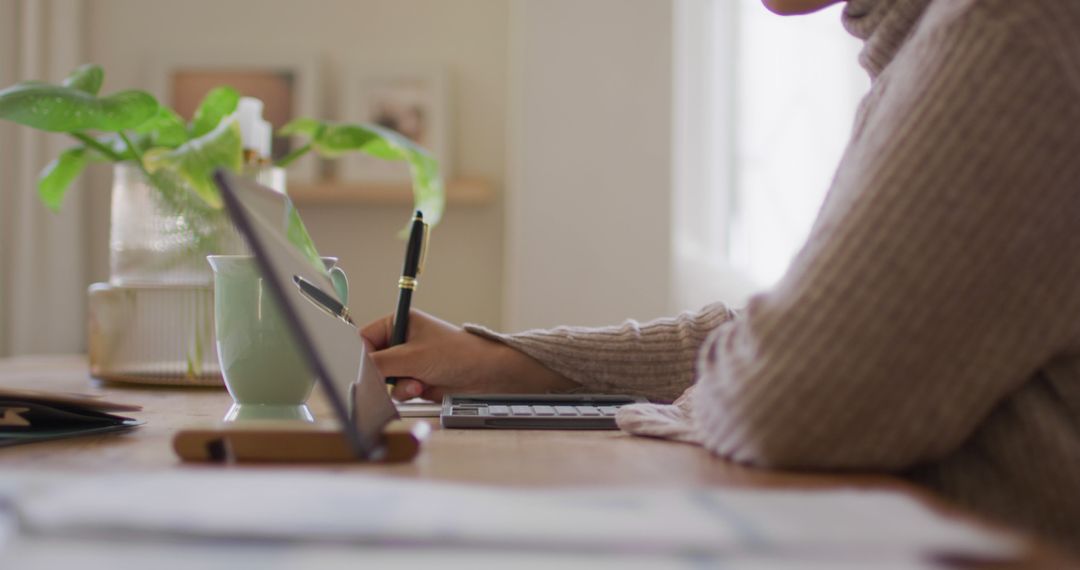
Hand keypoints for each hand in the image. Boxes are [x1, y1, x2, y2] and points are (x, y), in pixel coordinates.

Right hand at [360, 309, 575, 400]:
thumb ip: (381, 364)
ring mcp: (409, 362)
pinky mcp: (417, 380)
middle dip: (383, 374)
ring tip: (417, 383)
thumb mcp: (412, 356)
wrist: (485, 374)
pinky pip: (399, 391)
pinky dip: (408, 392)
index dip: (361, 355)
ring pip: (385, 380)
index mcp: (400, 323)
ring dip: (399, 385)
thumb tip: (358, 371)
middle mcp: (402, 341)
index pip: (365, 338)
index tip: (362, 369)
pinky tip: (423, 388)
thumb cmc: (456, 354)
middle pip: (373, 362)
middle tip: (391, 378)